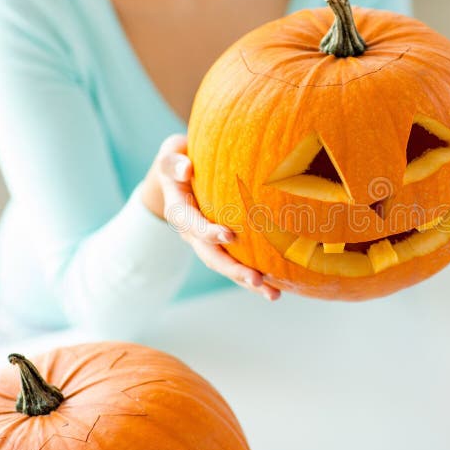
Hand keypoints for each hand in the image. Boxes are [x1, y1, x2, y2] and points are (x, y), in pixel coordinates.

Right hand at [142, 134, 280, 300]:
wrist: (179, 174)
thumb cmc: (179, 159)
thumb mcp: (171, 154)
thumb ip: (174, 162)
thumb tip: (185, 169)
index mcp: (179, 211)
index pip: (192, 225)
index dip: (208, 232)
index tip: (229, 235)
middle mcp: (192, 233)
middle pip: (212, 257)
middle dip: (234, 270)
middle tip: (257, 279)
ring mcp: (207, 243)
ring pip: (227, 267)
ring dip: (248, 282)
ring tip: (274, 295)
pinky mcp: (222, 246)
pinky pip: (238, 263)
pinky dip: (254, 278)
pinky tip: (279, 288)